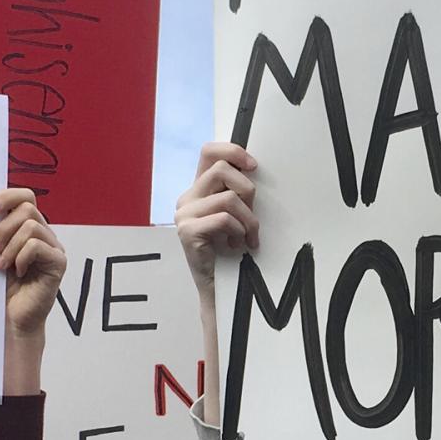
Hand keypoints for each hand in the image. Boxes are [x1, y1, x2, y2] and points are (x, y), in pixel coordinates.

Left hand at [0, 189, 65, 337]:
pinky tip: (17, 272)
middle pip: (27, 208)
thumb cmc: (0, 288)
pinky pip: (37, 246)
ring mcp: (54, 248)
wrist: (11, 318)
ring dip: (10, 246)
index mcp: (29, 228)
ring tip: (1, 265)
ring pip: (31, 226)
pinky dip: (21, 257)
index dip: (8, 196)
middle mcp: (45, 234)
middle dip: (4, 227)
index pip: (26, 197)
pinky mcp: (58, 263)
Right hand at [174, 141, 258, 291]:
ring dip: (248, 219)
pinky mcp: (188, 231)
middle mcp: (187, 198)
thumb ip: (238, 193)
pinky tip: (236, 245)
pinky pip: (224, 219)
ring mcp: (184, 214)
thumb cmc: (231, 251)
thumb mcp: (236, 215)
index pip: (209, 152)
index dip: (233, 151)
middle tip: (251, 215)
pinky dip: (238, 231)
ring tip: (247, 237)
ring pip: (228, 197)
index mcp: (198, 189)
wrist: (218, 287)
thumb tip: (256, 171)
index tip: (254, 166)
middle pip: (221, 169)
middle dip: (246, 190)